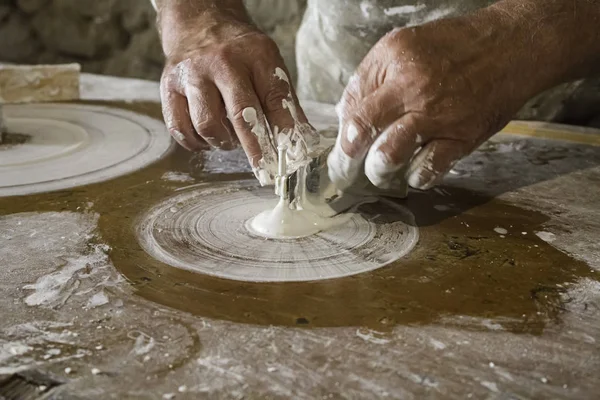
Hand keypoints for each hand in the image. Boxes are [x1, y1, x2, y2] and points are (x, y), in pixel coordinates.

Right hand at [159, 9, 310, 183]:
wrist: (199, 24)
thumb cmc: (240, 53)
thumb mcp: (269, 65)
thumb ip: (284, 102)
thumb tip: (303, 141)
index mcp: (254, 55)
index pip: (275, 99)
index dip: (284, 132)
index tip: (291, 158)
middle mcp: (221, 63)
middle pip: (241, 115)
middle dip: (255, 149)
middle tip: (264, 170)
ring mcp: (192, 75)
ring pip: (207, 125)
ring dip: (223, 143)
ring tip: (230, 138)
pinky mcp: (169, 87)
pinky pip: (180, 129)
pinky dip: (197, 142)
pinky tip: (208, 137)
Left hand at [328, 12, 539, 190]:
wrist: (511, 48)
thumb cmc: (453, 48)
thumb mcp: (403, 44)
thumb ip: (370, 78)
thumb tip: (345, 116)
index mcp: (394, 62)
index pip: (352, 107)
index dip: (342, 136)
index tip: (339, 153)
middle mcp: (413, 88)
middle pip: (363, 132)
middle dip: (347, 160)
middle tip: (347, 172)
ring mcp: (438, 115)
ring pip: (390, 155)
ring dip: (379, 170)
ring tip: (380, 170)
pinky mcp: (462, 137)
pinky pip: (428, 169)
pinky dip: (415, 177)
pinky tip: (413, 172)